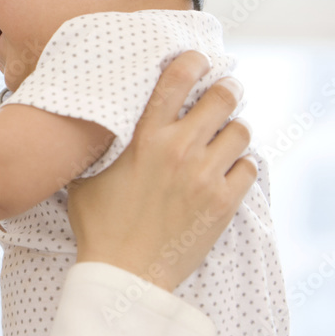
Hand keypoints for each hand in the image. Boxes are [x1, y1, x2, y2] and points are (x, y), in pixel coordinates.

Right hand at [67, 51, 257, 290]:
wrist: (124, 273)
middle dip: (226, 91)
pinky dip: (241, 165)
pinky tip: (226, 171)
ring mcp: (204, 177)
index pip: (177, 79)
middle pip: (223, 97)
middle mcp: (178, 150)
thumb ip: (97, 144)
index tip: (197, 62)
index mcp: (144, 138)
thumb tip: (90, 120)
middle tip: (222, 94)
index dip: (193, 62)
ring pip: (242, 130)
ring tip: (223, 137)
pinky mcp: (223, 203)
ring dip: (233, 129)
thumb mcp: (85, 175)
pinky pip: (249, 167)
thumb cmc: (98, 225)